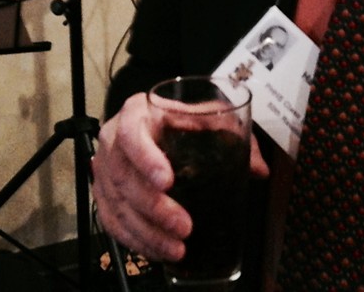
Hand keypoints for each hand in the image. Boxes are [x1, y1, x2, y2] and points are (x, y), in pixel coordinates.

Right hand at [92, 92, 269, 261]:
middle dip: (155, 208)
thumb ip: (232, 135)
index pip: (132, 134)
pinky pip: (112, 222)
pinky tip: (159, 251)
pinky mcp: (104, 193)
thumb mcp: (208, 116)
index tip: (168, 181)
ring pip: (117, 205)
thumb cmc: (183, 120)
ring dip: (147, 232)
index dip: (146, 159)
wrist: (159, 123)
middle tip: (185, 226)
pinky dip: (135, 240)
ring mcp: (106, 168)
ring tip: (177, 248)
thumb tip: (259, 169)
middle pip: (124, 177)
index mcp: (136, 113)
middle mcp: (114, 139)